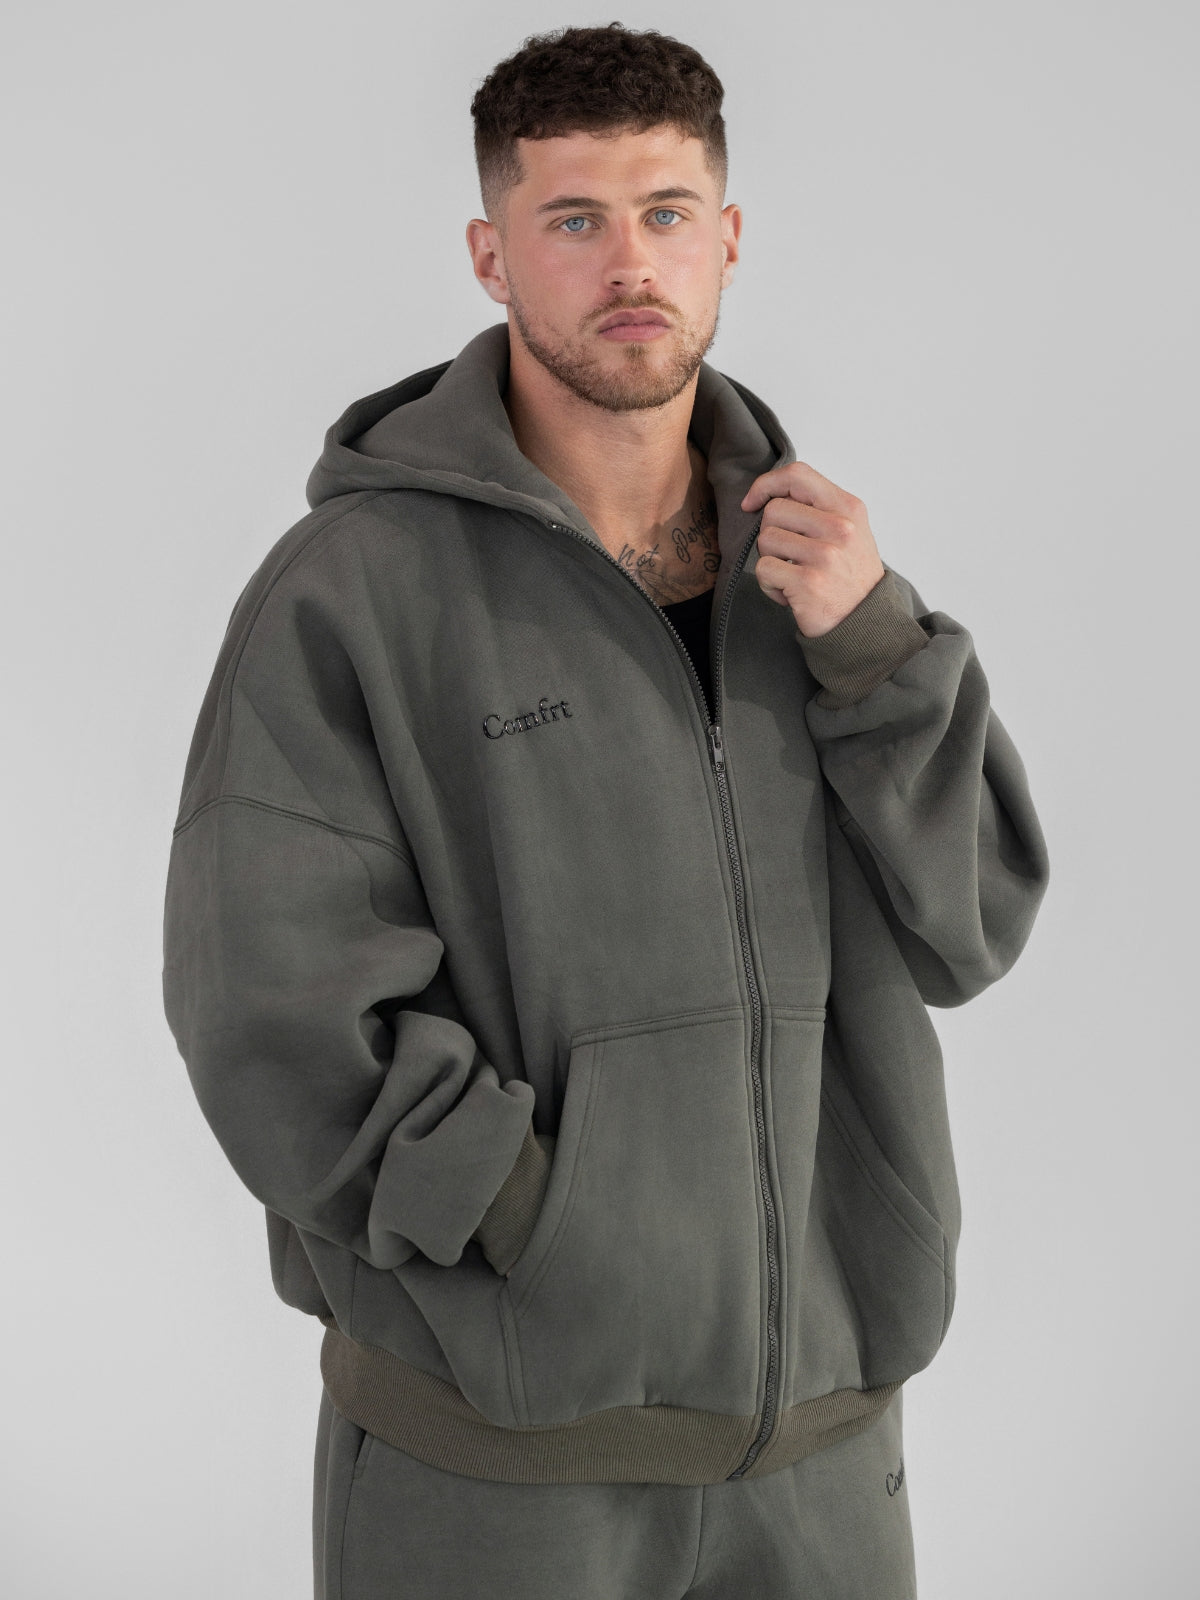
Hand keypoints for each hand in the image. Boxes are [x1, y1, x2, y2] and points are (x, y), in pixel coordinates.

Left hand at [741, 462, 885, 637]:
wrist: (865, 623)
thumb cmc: (850, 576)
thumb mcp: (849, 530)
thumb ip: (818, 508)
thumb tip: (768, 495)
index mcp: (848, 508)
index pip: (797, 475)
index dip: (767, 484)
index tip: (752, 502)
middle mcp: (839, 528)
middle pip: (773, 510)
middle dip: (771, 535)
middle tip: (791, 557)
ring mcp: (824, 555)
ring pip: (765, 540)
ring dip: (771, 562)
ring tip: (795, 577)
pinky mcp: (807, 582)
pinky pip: (763, 570)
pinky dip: (770, 586)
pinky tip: (790, 594)